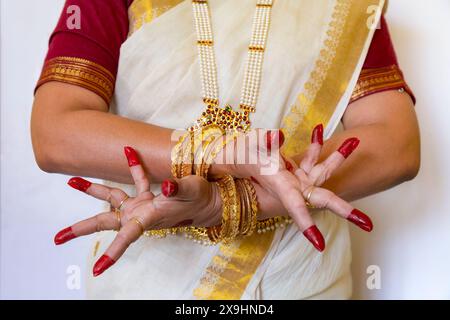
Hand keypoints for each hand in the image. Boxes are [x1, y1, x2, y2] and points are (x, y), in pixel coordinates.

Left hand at [54, 147, 221, 276]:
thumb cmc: (201, 200)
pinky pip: (135, 181)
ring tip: (72, 182)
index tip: (97, 270)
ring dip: (93, 190)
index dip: (113, 252)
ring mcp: (141, 207)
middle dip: (82, 228)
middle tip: (57, 238)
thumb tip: (168, 185)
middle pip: (105, 222)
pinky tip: (128, 152)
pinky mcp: (146, 198)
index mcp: (149, 218)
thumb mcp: (191, 192)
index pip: (127, 237)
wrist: (208, 202)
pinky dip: (133, 167)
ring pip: (112, 198)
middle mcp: (140, 215)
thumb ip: (180, 188)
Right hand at [215, 125, 372, 251]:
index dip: (306, 226)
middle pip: (323, 200)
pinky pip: (309, 158)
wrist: (230, 161)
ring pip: (321, 170)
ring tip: (355, 140)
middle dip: (345, 210)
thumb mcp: (247, 150)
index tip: (319, 245)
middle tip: (369, 225)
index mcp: (281, 188)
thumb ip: (263, 142)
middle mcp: (292, 188)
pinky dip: (315, 146)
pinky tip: (318, 130)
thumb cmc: (236, 158)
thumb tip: (278, 134)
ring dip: (338, 157)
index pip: (297, 209)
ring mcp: (295, 180)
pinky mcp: (293, 171)